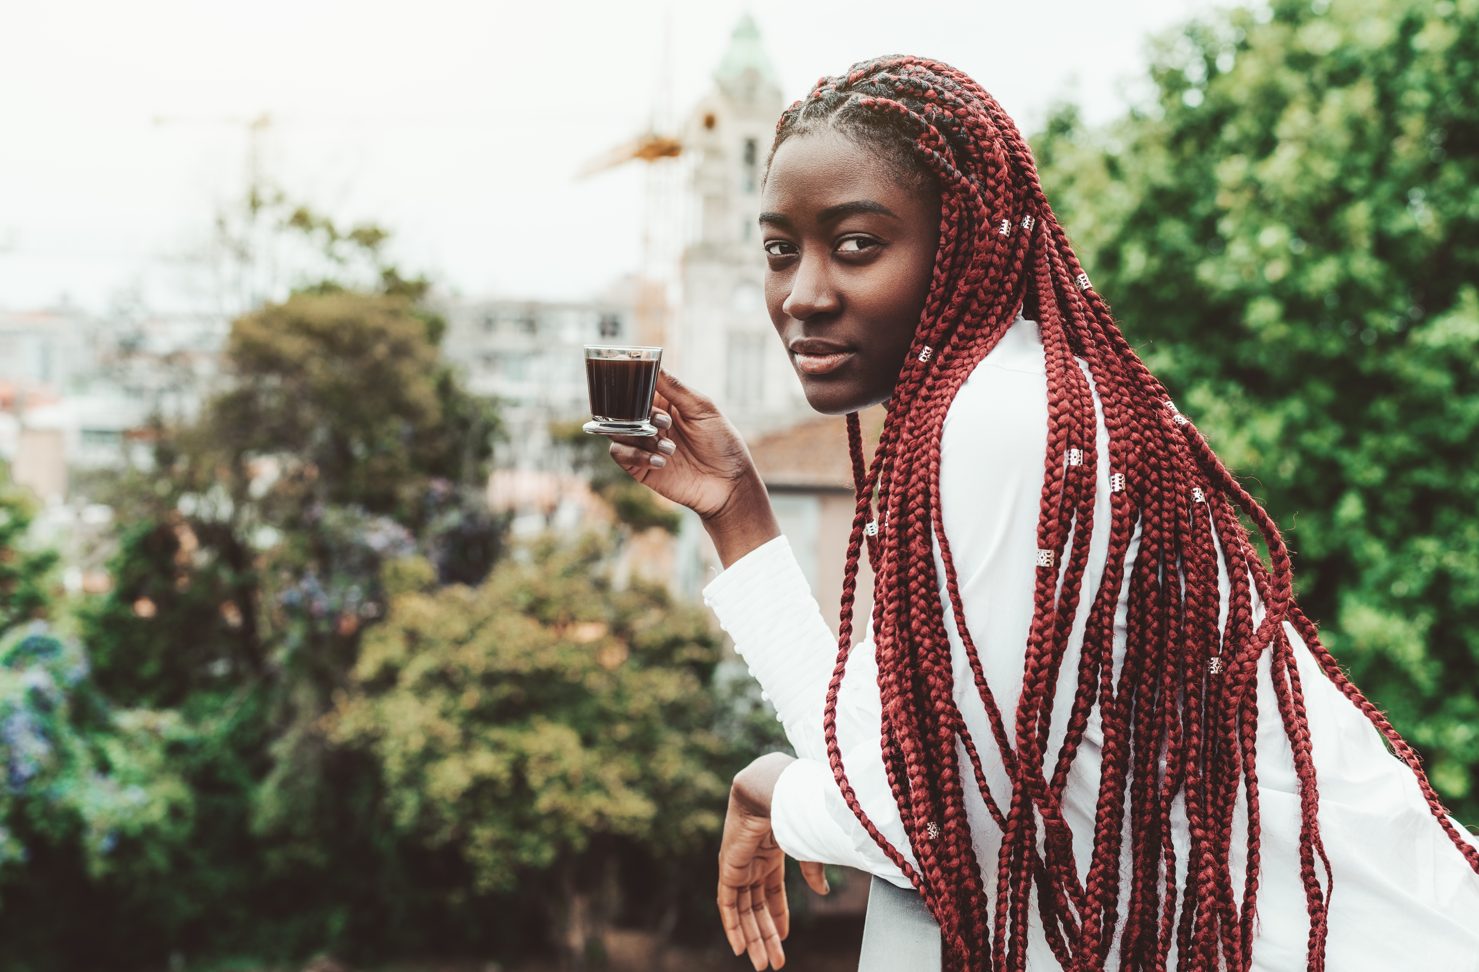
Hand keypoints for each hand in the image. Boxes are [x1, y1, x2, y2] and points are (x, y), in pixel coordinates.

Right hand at [607, 371, 779, 565]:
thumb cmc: (722, 443)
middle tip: (662, 424)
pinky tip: (661, 462)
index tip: (632, 383)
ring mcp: (643, 443)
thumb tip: (654, 366)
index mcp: (664, 402)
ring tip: (671, 448)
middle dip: (636, 414)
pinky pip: (620, 453)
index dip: (631, 382)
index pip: (637, 385)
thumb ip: (676, 389)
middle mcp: (650, 420)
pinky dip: (636, 455)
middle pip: (622, 407)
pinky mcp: (639, 466)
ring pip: (618, 429)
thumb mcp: (703, 409)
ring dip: (642, 437)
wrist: (728, 484)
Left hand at [717, 754, 828, 970]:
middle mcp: (753, 862)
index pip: (771, 892)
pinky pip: (727, 904)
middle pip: (757, 907)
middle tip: (772, 963)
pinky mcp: (729, 869)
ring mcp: (739, 866)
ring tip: (762, 963)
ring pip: (744, 911)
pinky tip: (739, 946)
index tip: (783, 940)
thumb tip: (822, 892)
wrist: (771, 791)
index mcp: (770, 853)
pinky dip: (732, 925)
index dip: (777, 916)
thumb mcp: (806, 847)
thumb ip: (812, 870)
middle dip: (765, 935)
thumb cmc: (793, 811)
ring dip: (752, 938)